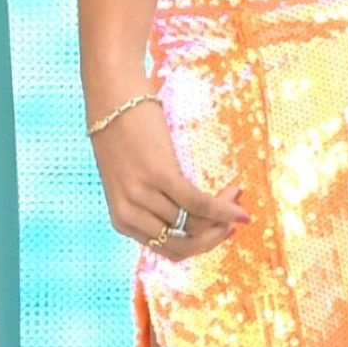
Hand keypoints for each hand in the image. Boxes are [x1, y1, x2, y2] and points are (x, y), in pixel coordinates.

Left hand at [87, 96, 246, 261]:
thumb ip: (151, 204)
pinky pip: (198, 202)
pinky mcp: (157, 174)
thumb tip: (197, 220)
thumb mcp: (130, 180)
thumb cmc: (122, 134)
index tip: (221, 227)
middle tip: (234, 218)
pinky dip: (222, 206)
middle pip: (185, 245)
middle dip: (215, 235)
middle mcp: (128, 213)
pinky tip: (237, 198)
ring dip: (223, 214)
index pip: (170, 250)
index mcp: (121, 220)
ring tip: (236, 194)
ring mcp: (141, 195)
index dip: (202, 244)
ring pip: (194, 224)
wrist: (110, 95)